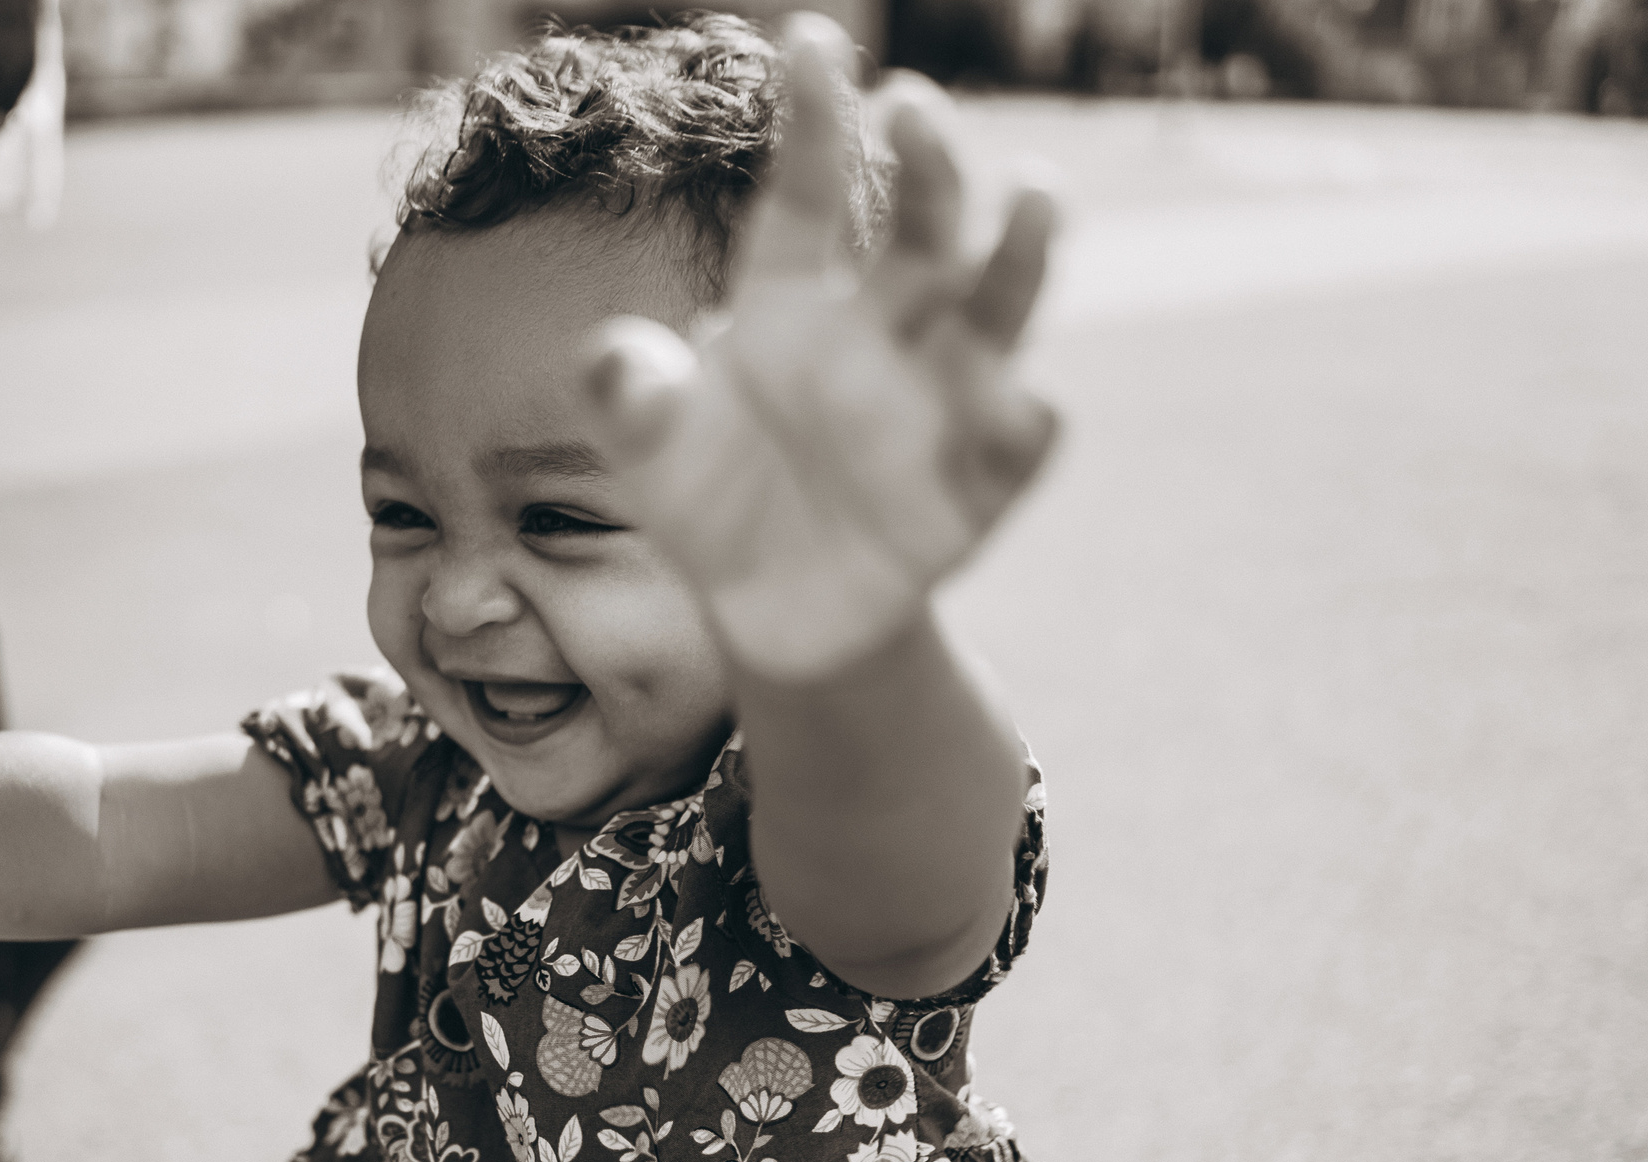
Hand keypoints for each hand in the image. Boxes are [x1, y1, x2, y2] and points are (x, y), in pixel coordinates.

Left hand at [586, 15, 1057, 680]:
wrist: (767, 618)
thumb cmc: (710, 502)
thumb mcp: (649, 452)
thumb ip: (627, 400)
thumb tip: (609, 359)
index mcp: (788, 303)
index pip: (801, 196)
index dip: (810, 122)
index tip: (812, 40)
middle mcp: (877, 331)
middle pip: (917, 231)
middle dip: (926, 166)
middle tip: (914, 105)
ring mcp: (937, 401)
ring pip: (996, 309)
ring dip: (1021, 253)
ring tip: (1038, 195)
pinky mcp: (976, 483)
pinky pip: (1017, 443)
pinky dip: (1025, 424)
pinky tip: (1022, 410)